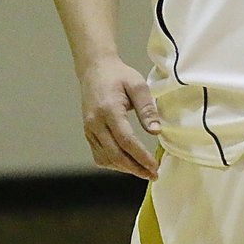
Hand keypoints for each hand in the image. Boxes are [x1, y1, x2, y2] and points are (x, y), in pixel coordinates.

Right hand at [79, 57, 160, 180]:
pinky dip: (113, 163)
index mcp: (109, 110)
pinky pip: (98, 155)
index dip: (141, 157)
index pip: (126, 141)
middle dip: (135, 168)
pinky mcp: (87, 132)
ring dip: (125, 168)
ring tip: (144, 171)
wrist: (95, 69)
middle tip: (153, 175)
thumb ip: (147, 109)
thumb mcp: (138, 86)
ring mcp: (89, 129)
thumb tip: (156, 132)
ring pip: (105, 158)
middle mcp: (95, 123)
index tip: (155, 167)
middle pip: (115, 154)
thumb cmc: (119, 75)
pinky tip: (127, 163)